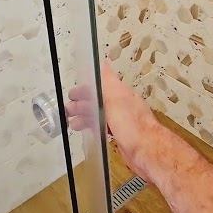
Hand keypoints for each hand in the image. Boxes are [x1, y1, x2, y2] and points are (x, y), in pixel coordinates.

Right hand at [66, 59, 162, 180]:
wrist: (145, 150)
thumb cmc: (130, 123)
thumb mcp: (116, 97)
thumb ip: (107, 80)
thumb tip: (103, 62)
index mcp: (120, 93)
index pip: (99, 86)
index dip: (85, 90)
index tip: (71, 95)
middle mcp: (121, 105)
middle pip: (98, 101)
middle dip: (82, 105)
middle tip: (67, 111)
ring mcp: (121, 120)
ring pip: (100, 115)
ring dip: (85, 117)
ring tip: (72, 124)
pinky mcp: (120, 135)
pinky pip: (103, 127)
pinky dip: (93, 127)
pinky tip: (86, 131)